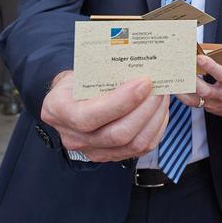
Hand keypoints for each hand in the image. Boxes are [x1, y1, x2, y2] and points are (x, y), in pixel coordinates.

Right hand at [41, 71, 169, 162]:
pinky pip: (140, 149)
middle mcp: (73, 137)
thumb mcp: (80, 70)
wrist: (71, 98)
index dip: (122, 101)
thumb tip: (140, 66)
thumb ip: (104, 72)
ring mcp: (92, 151)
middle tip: (159, 89)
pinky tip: (160, 111)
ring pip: (133, 145)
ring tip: (163, 97)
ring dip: (154, 119)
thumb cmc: (79, 79)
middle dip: (145, 110)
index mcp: (59, 111)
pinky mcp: (110, 156)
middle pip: (117, 135)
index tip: (145, 82)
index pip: (91, 116)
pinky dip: (155, 129)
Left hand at [176, 56, 221, 119]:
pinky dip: (184, 95)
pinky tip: (176, 87)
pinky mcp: (209, 109)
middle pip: (205, 90)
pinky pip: (194, 103)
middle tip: (181, 67)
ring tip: (173, 79)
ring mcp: (215, 104)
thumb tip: (207, 51)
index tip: (198, 57)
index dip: (210, 66)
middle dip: (191, 79)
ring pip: (195, 100)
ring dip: (182, 90)